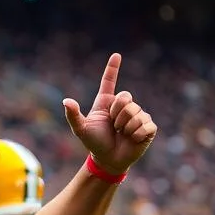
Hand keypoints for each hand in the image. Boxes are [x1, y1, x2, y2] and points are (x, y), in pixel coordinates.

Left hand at [63, 53, 156, 174]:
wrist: (107, 160)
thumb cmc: (94, 143)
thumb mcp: (81, 130)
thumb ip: (73, 115)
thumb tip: (66, 101)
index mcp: (107, 103)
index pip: (109, 82)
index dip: (112, 69)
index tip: (116, 55)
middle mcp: (123, 106)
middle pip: (125, 97)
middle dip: (117, 114)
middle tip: (114, 127)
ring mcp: (138, 115)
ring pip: (135, 112)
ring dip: (125, 127)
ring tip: (121, 134)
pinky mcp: (148, 127)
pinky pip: (145, 124)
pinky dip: (136, 134)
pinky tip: (132, 139)